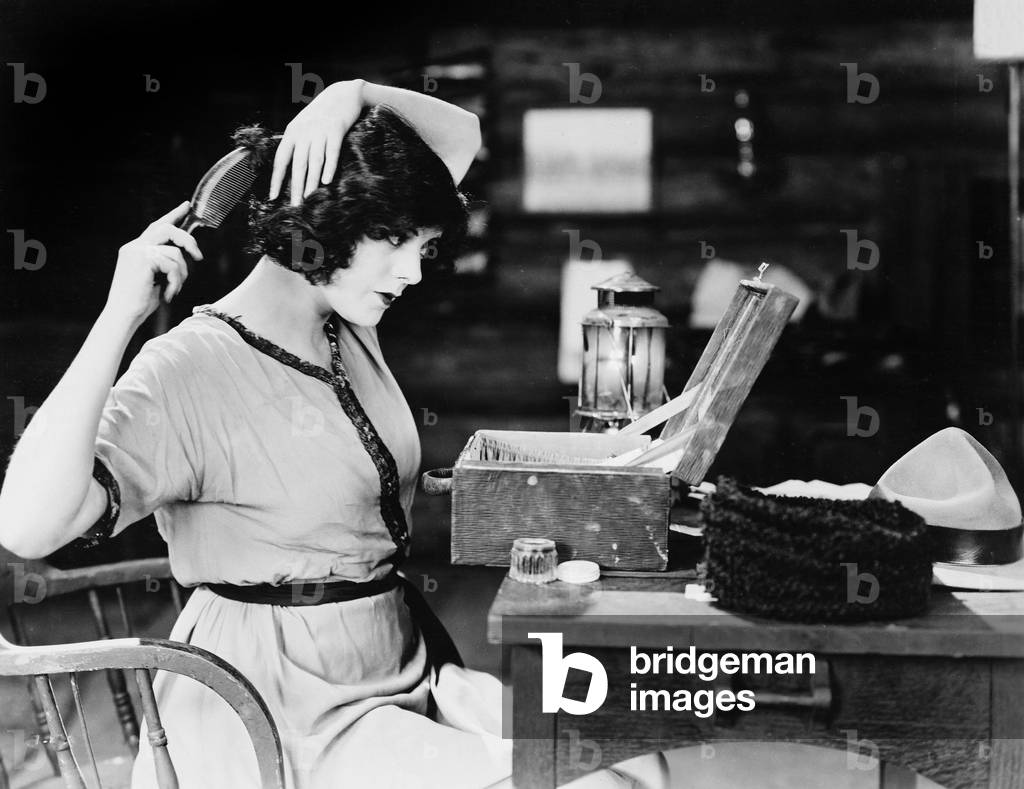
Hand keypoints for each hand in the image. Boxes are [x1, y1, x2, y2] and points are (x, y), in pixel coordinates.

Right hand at [103, 202, 202, 324]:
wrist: (122, 315)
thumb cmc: (139, 302)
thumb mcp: (155, 278)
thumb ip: (165, 263)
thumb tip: (186, 255)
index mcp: (136, 249)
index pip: (157, 226)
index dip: (173, 214)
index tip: (186, 205)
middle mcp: (134, 246)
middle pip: (168, 228)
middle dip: (188, 241)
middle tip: (198, 257)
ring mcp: (137, 252)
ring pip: (175, 251)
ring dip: (182, 273)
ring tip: (175, 288)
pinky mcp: (143, 260)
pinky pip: (172, 264)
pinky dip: (176, 281)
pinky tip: (168, 294)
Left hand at [270, 79, 364, 205]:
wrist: (344, 93)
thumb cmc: (323, 113)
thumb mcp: (304, 125)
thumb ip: (298, 143)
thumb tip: (291, 168)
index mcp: (292, 132)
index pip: (281, 159)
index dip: (277, 179)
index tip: (273, 197)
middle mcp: (304, 132)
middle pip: (298, 164)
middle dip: (296, 187)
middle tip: (295, 206)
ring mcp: (320, 130)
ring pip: (314, 160)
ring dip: (312, 181)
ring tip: (310, 199)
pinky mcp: (336, 129)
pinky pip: (332, 151)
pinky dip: (329, 166)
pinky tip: (327, 181)